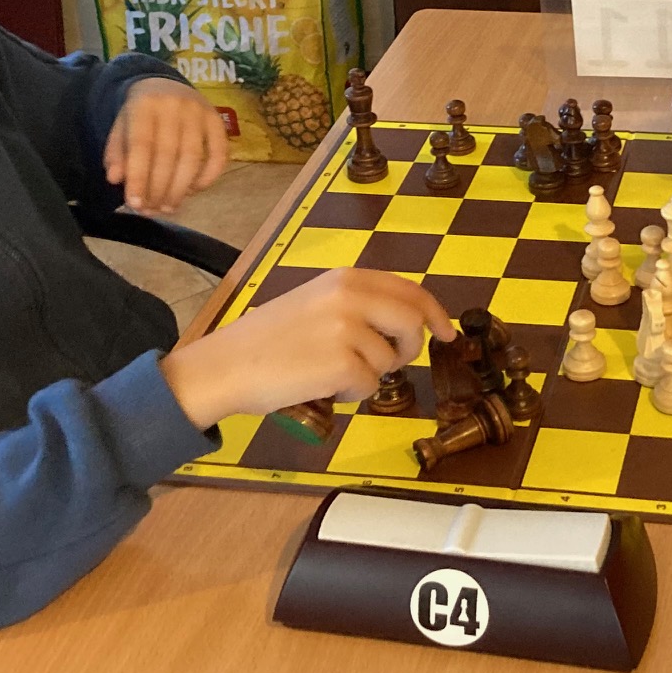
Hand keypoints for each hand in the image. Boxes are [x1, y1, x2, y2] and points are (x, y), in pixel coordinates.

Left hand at [105, 77, 228, 214]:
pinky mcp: (218, 120)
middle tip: (153, 210)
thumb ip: (116, 153)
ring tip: (170, 207)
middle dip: (160, 188)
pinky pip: (219, 153)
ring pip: (193, 158)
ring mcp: (199, 111)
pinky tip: (195, 190)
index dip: (139, 177)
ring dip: (181, 188)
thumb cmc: (140, 114)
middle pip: (169, 154)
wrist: (166, 84)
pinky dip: (209, 176)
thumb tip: (115, 179)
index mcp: (144, 105)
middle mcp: (173, 105)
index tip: (135, 203)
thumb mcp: (121, 127)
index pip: (142, 145)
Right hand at [159, 269, 453, 429]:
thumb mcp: (314, 301)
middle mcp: (350, 297)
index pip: (409, 290)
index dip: (434, 312)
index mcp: (345, 278)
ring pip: (390, 360)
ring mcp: (348, 330)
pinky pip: (369, 386)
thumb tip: (406, 320)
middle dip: (411, 347)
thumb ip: (357, 303)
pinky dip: (350, 394)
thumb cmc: (266, 340)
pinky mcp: (342, 363)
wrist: (226, 365)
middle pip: (413, 321)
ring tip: (330, 372)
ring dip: (368, 374)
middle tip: (394, 362)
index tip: (445, 332)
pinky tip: (322, 387)